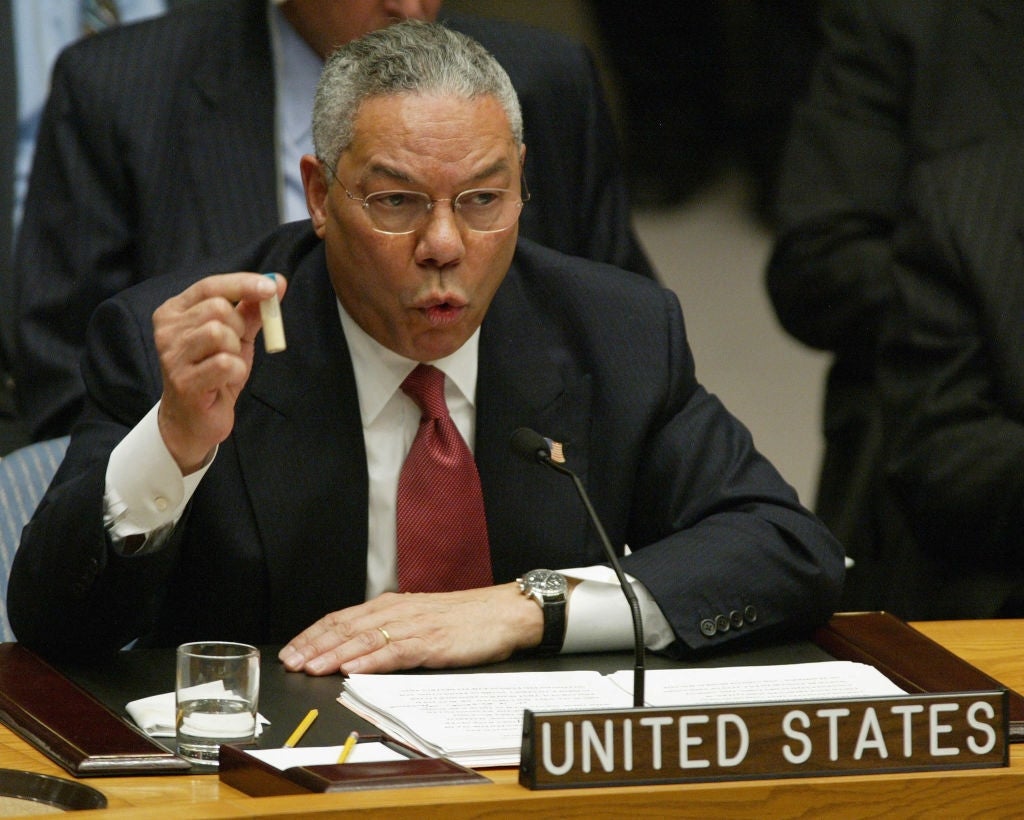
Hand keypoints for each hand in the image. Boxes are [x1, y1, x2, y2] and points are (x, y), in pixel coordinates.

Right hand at [153, 272, 284, 472]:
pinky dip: (237, 371)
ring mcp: (171, 356)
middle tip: (234, 347)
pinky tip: (226, 381)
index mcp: (175, 311)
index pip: (210, 286)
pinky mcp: (183, 381)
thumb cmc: (214, 373)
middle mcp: (167, 330)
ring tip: (226, 365)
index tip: (272, 287)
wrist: (195, 421)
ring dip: (235, 350)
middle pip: (217, 308)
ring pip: (219, 333)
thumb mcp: (236, 336)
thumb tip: (277, 281)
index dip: (243, 284)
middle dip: (238, 326)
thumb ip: (252, 309)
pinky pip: (225, 363)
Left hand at [278, 583, 543, 674]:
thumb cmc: (466, 619)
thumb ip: (392, 631)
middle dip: (314, 645)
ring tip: (310, 668)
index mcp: (392, 606)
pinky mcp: (431, 642)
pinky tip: (353, 671)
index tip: (290, 650)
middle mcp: (397, 612)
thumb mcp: (421, 619)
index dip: (313, 635)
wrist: (504, 612)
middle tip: (289, 662)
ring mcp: (413, 626)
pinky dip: (370, 661)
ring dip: (334, 654)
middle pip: (346, 628)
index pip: (342, 618)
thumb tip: (358, 651)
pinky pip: (394, 652)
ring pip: (364, 639)